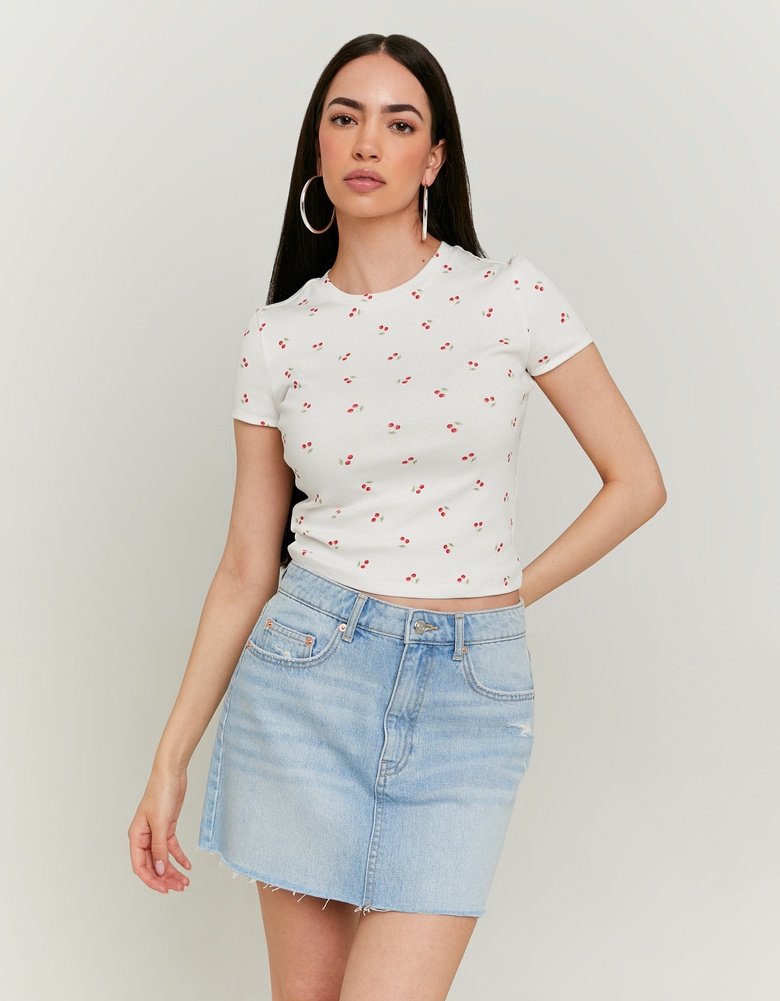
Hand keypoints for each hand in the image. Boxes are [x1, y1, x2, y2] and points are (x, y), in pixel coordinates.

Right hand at [128, 769, 191, 893]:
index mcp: (136, 836)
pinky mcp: (167, 828)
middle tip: (179, 887)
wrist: (172, 774)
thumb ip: (159, 848)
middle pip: (152, 865)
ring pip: (163, 859)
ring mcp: (156, 833)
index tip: (164, 889)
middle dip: (165, 878)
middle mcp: (144, 837)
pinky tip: (187, 866)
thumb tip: (158, 870)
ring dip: (173, 871)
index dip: (151, 880)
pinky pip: (172, 848)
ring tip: (185, 881)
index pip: (140, 866)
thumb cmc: (160, 793)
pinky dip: (179, 858)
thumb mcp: (160, 823)